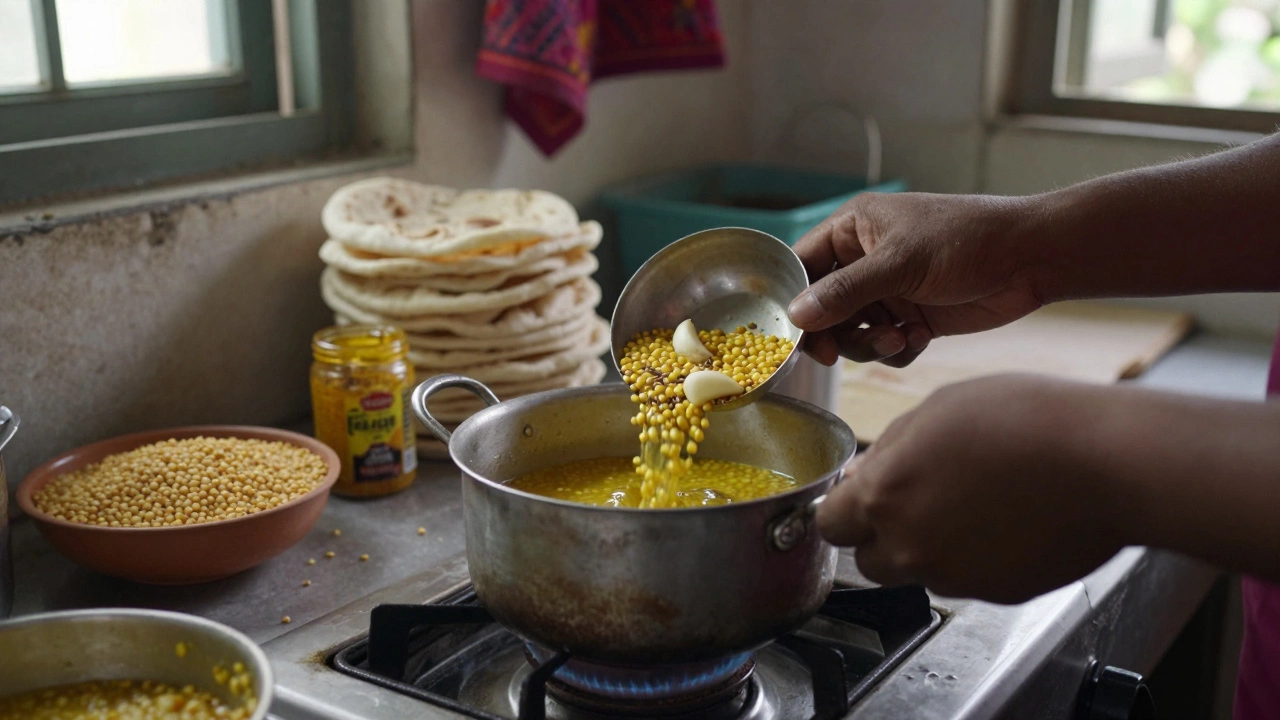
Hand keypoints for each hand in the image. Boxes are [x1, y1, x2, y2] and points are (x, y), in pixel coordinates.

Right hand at [788, 192, 1046, 366]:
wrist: (1030, 259)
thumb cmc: (966, 240)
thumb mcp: (900, 263)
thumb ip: (845, 292)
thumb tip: (795, 317)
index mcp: (853, 230)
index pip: (802, 266)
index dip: (793, 299)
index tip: (791, 333)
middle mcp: (864, 261)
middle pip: (822, 309)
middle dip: (834, 332)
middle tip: (835, 354)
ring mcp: (888, 291)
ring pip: (852, 333)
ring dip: (869, 344)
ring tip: (898, 338)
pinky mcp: (912, 318)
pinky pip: (883, 346)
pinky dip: (896, 350)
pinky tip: (920, 339)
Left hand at [816, 375, 1128, 603]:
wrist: (1105, 463)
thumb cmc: (1025, 421)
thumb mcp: (938, 409)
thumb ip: (889, 451)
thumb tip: (863, 476)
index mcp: (884, 497)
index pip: (830, 524)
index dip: (844, 509)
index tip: (860, 498)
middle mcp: (910, 547)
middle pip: (868, 559)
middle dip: (882, 534)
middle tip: (919, 498)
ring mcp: (954, 576)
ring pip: (918, 571)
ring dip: (929, 546)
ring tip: (973, 502)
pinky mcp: (996, 593)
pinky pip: (966, 579)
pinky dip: (975, 557)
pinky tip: (1004, 519)